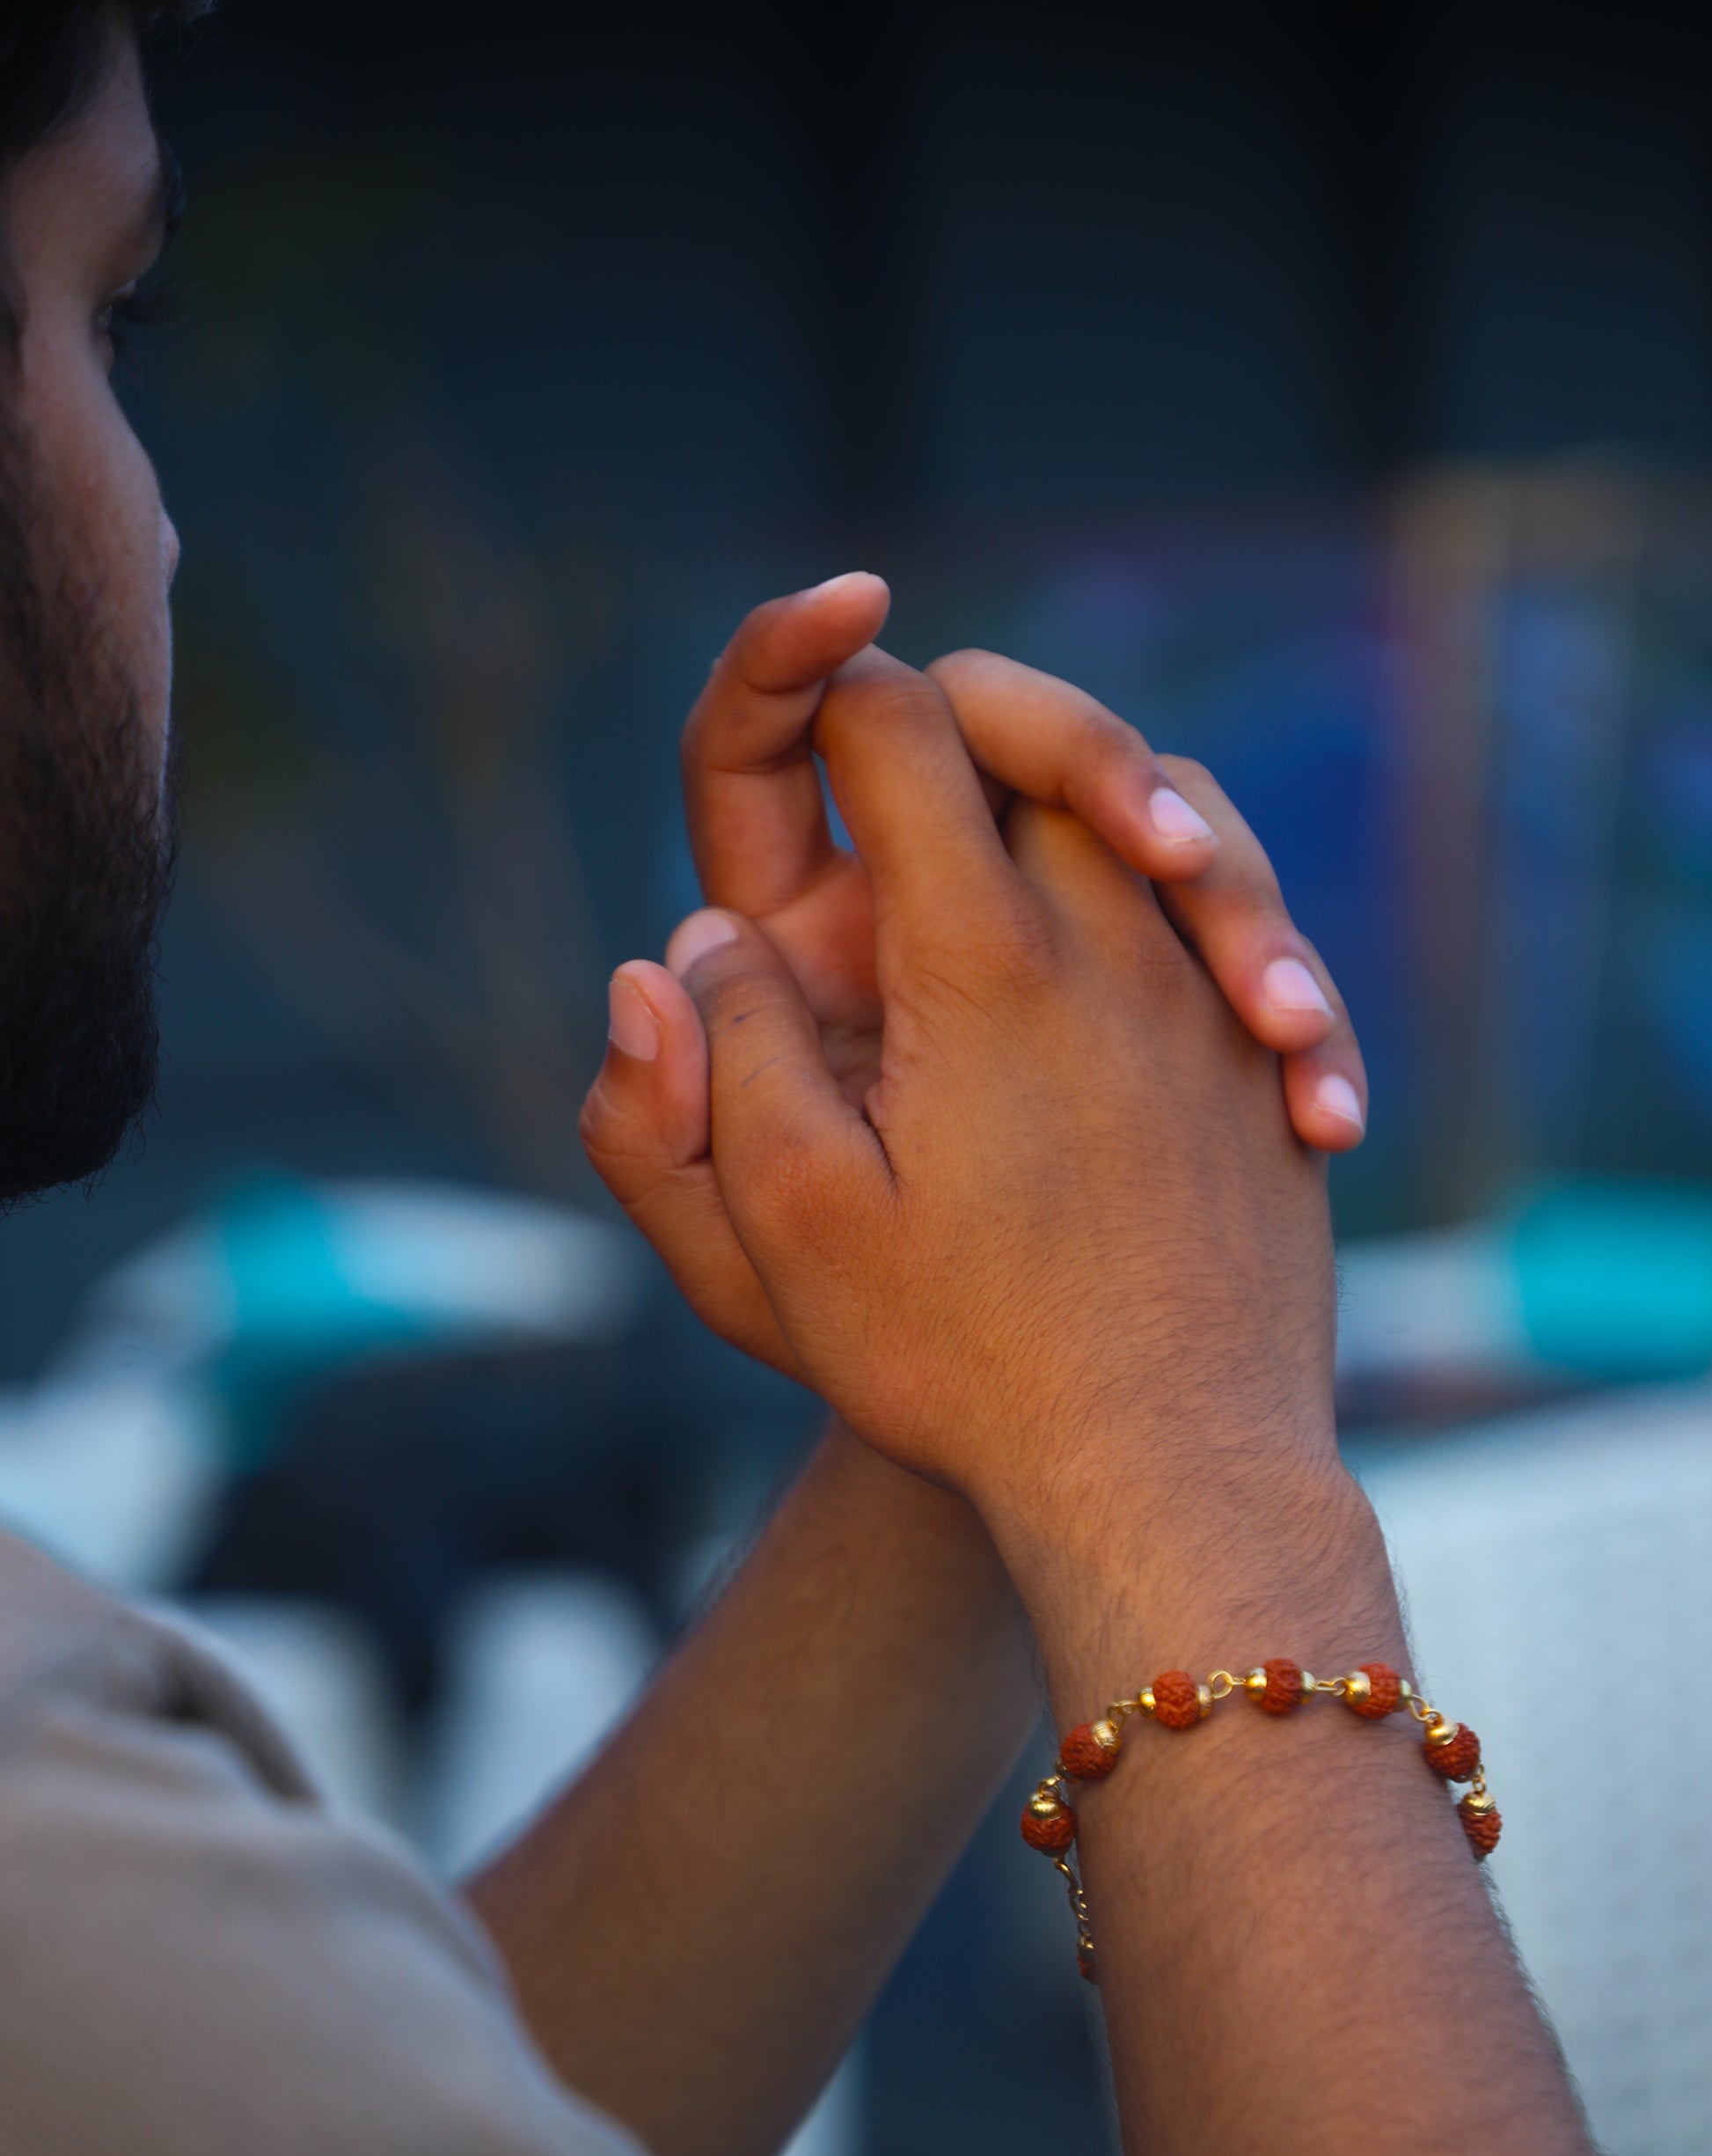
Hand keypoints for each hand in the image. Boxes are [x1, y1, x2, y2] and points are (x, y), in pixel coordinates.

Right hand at [581, 576, 1365, 1380]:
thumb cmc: (963, 1360)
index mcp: (978, 958)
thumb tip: (700, 941)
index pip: (901, 727)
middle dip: (962, 721)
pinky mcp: (1269, 1074)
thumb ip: (724, 1055)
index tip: (802, 687)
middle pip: (1044, 741)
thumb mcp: (786, 1225)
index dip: (829, 677)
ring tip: (1044, 842)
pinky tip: (1146, 970)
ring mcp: (1210, 1007)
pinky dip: (1189, 907)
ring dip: (1094, 803)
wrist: (1174, 1479)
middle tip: (904, 760)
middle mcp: (1115, 946)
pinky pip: (1235, 934)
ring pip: (1168, 820)